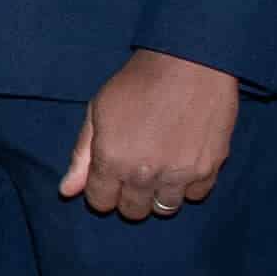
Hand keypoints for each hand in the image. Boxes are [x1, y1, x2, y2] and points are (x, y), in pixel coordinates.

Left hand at [61, 48, 238, 220]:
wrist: (188, 64)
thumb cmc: (136, 84)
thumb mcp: (97, 112)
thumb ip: (81, 155)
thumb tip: (67, 191)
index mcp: (112, 161)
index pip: (101, 202)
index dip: (101, 191)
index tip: (108, 177)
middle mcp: (144, 175)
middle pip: (133, 211)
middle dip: (128, 196)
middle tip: (134, 172)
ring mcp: (179, 175)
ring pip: (164, 209)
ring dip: (158, 195)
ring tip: (159, 170)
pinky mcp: (209, 169)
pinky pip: (195, 195)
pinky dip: (187, 186)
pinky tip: (182, 163)